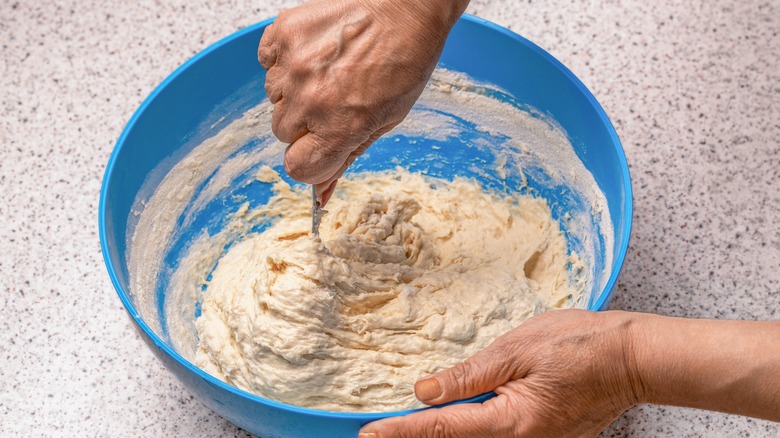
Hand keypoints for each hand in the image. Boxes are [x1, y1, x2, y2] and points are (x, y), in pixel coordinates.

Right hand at [258, 0, 468, 204]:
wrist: (407, 6)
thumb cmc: (405, 60)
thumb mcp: (385, 120)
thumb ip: (347, 157)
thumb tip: (320, 195)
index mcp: (340, 128)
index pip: (297, 168)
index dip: (311, 159)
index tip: (321, 145)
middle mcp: (311, 99)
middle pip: (282, 133)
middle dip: (305, 122)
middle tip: (335, 97)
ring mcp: (294, 65)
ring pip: (273, 98)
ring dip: (295, 89)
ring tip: (330, 68)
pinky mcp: (284, 33)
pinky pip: (267, 61)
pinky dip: (285, 59)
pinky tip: (316, 51)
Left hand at [359, 310, 642, 437]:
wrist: (632, 359)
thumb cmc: (581, 345)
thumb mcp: (517, 350)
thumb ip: (468, 375)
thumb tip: (424, 391)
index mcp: (512, 421)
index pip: (442, 430)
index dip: (402, 432)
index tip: (369, 434)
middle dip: (417, 437)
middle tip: (378, 432)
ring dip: (441, 434)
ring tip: (405, 424)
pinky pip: (494, 437)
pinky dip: (467, 430)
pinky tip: (449, 418)